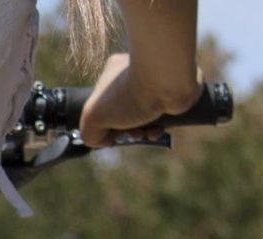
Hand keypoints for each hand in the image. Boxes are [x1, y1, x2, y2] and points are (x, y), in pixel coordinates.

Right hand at [78, 53, 200, 148]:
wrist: (167, 84)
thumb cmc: (128, 96)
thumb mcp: (93, 117)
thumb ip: (90, 133)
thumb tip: (107, 141)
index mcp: (111, 73)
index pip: (104, 105)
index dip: (105, 124)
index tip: (112, 133)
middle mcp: (133, 75)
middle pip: (124, 113)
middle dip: (126, 131)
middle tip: (130, 135)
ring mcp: (154, 83)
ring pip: (143, 117)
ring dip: (143, 132)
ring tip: (145, 134)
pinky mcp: (172, 93)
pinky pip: (161, 116)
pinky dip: (158, 128)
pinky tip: (157, 131)